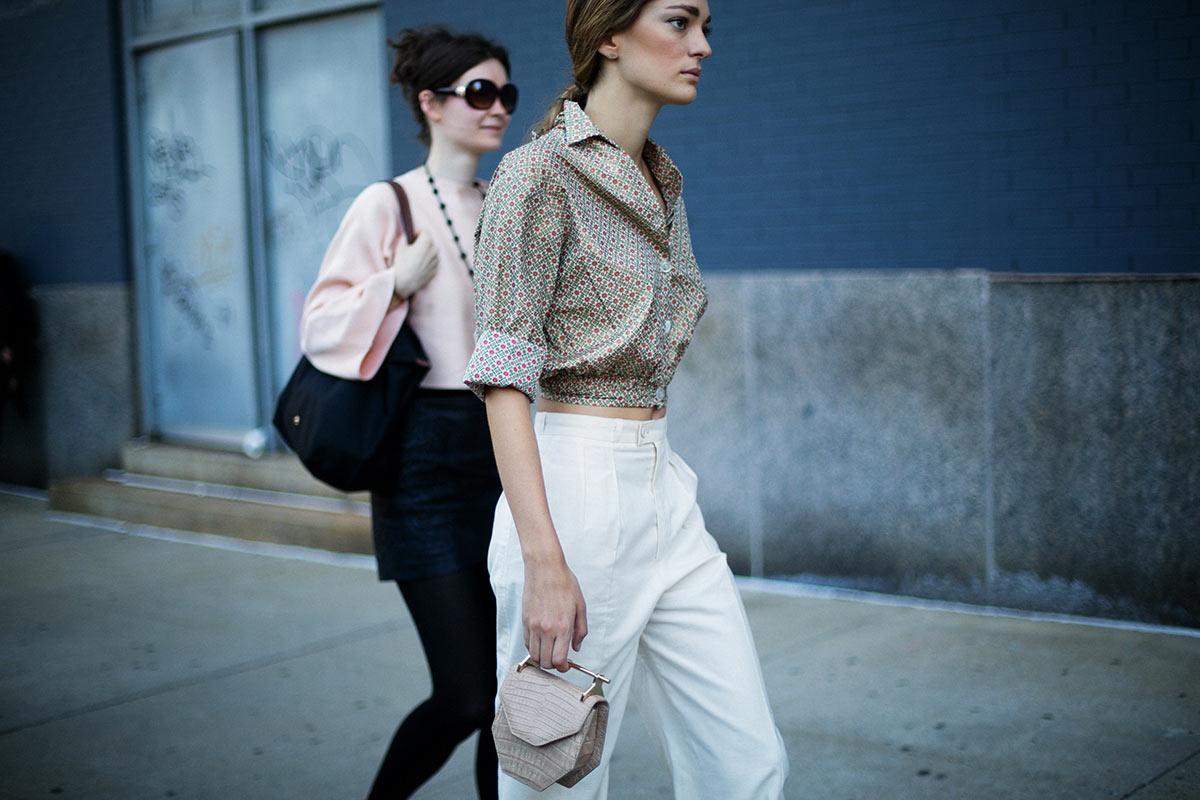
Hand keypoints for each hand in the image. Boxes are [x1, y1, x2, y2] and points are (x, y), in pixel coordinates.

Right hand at [391, 229, 437, 297]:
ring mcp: (436, 261)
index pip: (425, 232)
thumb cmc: (401, 264)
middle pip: (430, 242)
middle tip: (413, 247)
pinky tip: (419, 266)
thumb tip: (406, 236)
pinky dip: (428, 262)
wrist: (405, 283)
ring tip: (416, 258)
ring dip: (426, 252)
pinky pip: (433, 262)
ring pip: (432, 252)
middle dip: (423, 242)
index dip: (417, 233)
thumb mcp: (400, 247)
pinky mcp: (436, 270)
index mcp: (426, 241)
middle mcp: (434, 250)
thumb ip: (404, 239)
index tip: (412, 237)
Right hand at [522, 556, 587, 671]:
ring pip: (534, 655)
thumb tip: (576, 647)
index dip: (563, 668)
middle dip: (553, 666)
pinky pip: (527, 643)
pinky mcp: (525, 621)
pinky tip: (541, 642)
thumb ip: (580, 630)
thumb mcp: (580, 607)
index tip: (566, 666)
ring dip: (542, 658)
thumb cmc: (564, 584)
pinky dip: (533, 648)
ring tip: (549, 652)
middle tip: (559, 660)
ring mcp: (534, 626)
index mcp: (563, 626)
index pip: (559, 660)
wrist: (545, 569)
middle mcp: (546, 629)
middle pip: (545, 662)